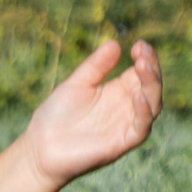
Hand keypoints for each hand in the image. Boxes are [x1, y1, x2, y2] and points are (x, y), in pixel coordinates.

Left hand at [22, 38, 162, 188]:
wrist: (39, 147)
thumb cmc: (57, 115)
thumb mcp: (77, 84)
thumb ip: (96, 66)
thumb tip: (115, 43)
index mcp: (118, 91)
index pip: (141, 72)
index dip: (145, 58)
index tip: (139, 44)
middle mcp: (126, 107)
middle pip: (151, 87)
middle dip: (151, 69)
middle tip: (143, 53)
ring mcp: (125, 125)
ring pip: (153, 106)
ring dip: (152, 85)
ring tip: (143, 66)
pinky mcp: (121, 143)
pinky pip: (141, 128)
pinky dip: (143, 112)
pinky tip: (137, 95)